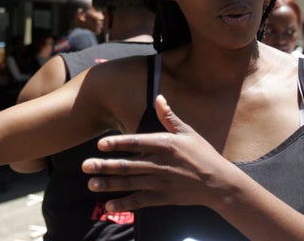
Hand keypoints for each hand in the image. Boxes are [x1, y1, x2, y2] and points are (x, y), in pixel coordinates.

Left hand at [82, 95, 231, 212]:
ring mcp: (161, 183)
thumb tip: (159, 97)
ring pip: (130, 183)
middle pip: (127, 165)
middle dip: (104, 166)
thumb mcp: (187, 132)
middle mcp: (160, 164)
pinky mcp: (163, 198)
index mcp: (165, 144)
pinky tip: (108, 206)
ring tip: (91, 183)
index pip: (136, 143)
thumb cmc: (203, 154)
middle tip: (84, 165)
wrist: (219, 183)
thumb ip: (169, 117)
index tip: (100, 144)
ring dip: (109, 184)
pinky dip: (124, 204)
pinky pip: (140, 202)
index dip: (117, 143)